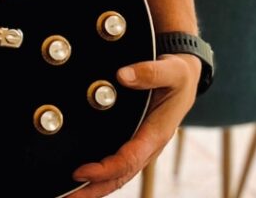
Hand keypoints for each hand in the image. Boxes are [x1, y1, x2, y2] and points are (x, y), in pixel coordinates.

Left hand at [71, 53, 201, 195]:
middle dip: (94, 190)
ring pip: (118, 175)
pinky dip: (101, 175)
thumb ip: (150, 72)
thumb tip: (122, 76)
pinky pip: (118, 163)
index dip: (104, 169)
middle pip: (120, 177)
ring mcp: (141, 146)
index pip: (129, 159)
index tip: (80, 172)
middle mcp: (148, 145)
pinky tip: (83, 179)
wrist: (185, 77)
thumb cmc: (179, 75)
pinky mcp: (135, 140)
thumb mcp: (173, 71)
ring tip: (70, 196)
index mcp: (157, 133)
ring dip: (95, 188)